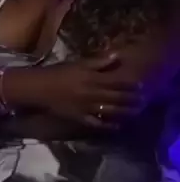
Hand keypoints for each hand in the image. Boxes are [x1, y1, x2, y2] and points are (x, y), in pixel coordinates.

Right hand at [25, 54, 143, 128]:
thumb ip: (98, 61)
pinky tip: (116, 126)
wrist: (39, 88)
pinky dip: (107, 125)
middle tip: (142, 101)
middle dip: (130, 99)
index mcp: (92, 78)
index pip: (115, 82)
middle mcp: (92, 94)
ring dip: (124, 112)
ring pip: (110, 110)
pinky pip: (96, 123)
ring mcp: (86, 108)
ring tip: (135, 113)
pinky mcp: (80, 118)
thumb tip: (116, 55)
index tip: (140, 85)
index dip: (129, 84)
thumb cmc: (58, 73)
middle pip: (116, 97)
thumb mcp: (78, 64)